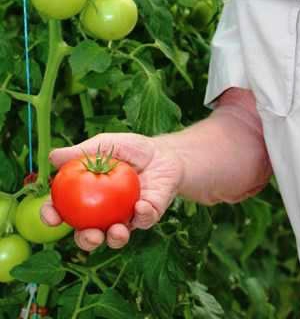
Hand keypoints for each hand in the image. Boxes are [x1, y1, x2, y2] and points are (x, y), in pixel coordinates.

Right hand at [41, 132, 183, 251]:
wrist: (164, 152)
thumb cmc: (130, 149)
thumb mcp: (105, 145)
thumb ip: (81, 152)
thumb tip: (53, 156)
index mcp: (86, 197)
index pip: (64, 210)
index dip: (53, 216)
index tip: (51, 216)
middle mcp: (103, 214)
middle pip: (88, 234)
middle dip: (86, 240)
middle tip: (90, 234)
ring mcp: (126, 218)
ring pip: (115, 237)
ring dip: (114, 238)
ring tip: (116, 231)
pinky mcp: (148, 215)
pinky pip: (144, 221)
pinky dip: (142, 216)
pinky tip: (140, 206)